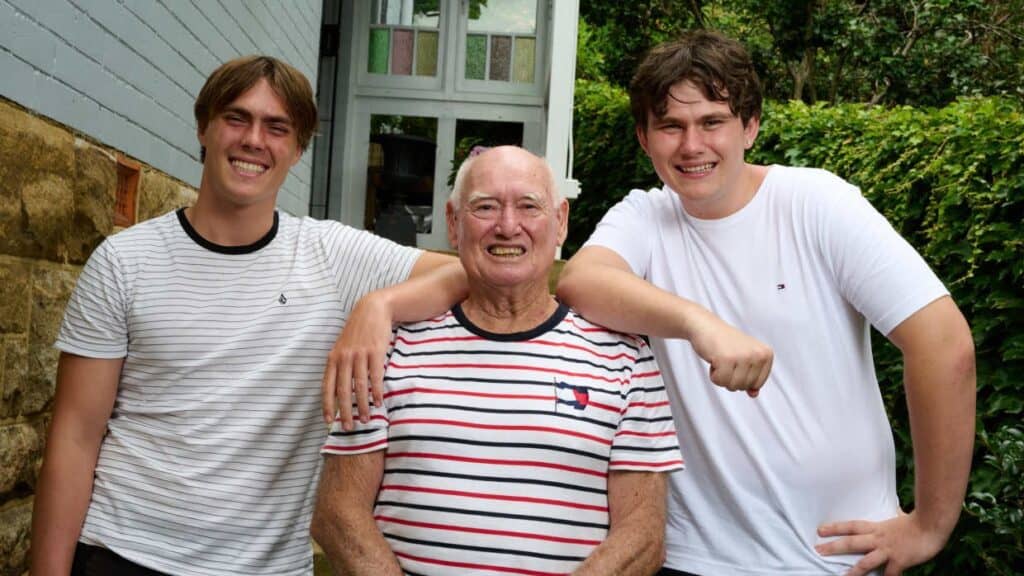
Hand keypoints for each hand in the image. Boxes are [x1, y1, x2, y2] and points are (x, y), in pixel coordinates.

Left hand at [322, 292, 392, 429]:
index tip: (328, 421)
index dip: (327, 405)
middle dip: (344, 411)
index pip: (327, 386)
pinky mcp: (375, 352)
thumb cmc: (357, 331)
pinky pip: (375, 376)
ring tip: (366, 419)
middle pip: (343, 390)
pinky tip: (378, 402)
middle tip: (348, 427)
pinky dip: (376, 391)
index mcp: (333, 358)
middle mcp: (344, 358)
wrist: (372, 310)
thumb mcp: (342, 347)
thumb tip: (337, 389)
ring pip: (359, 386)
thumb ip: (339, 365)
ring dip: (362, 406)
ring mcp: (359, 355)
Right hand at [687, 313, 772, 396]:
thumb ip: (752, 378)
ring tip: (720, 359)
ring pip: (732, 386)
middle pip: (744, 386)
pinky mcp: (726, 359)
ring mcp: (743, 356)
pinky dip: (713, 375)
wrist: (706, 326)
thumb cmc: (725, 344)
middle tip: (726, 359)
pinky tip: (714, 360)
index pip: (757, 383)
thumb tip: (754, 394)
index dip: (743, 378)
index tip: (737, 362)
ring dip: (722, 377)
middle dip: (731, 377)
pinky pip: (719, 381)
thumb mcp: (744, 359)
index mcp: (766, 354)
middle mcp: (758, 355)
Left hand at [816, 511, 948, 575]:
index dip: (835, 527)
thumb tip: (895, 512)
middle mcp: (878, 538)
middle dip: (834, 546)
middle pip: (852, 542)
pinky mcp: (900, 560)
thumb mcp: (898, 517)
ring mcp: (888, 550)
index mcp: (877, 528)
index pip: (851, 526)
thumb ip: (891, 520)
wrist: (931, 524)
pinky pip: (890, 574)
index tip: (820, 530)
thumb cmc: (917, 522)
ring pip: (866, 561)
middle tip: (818, 550)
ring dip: (853, 570)